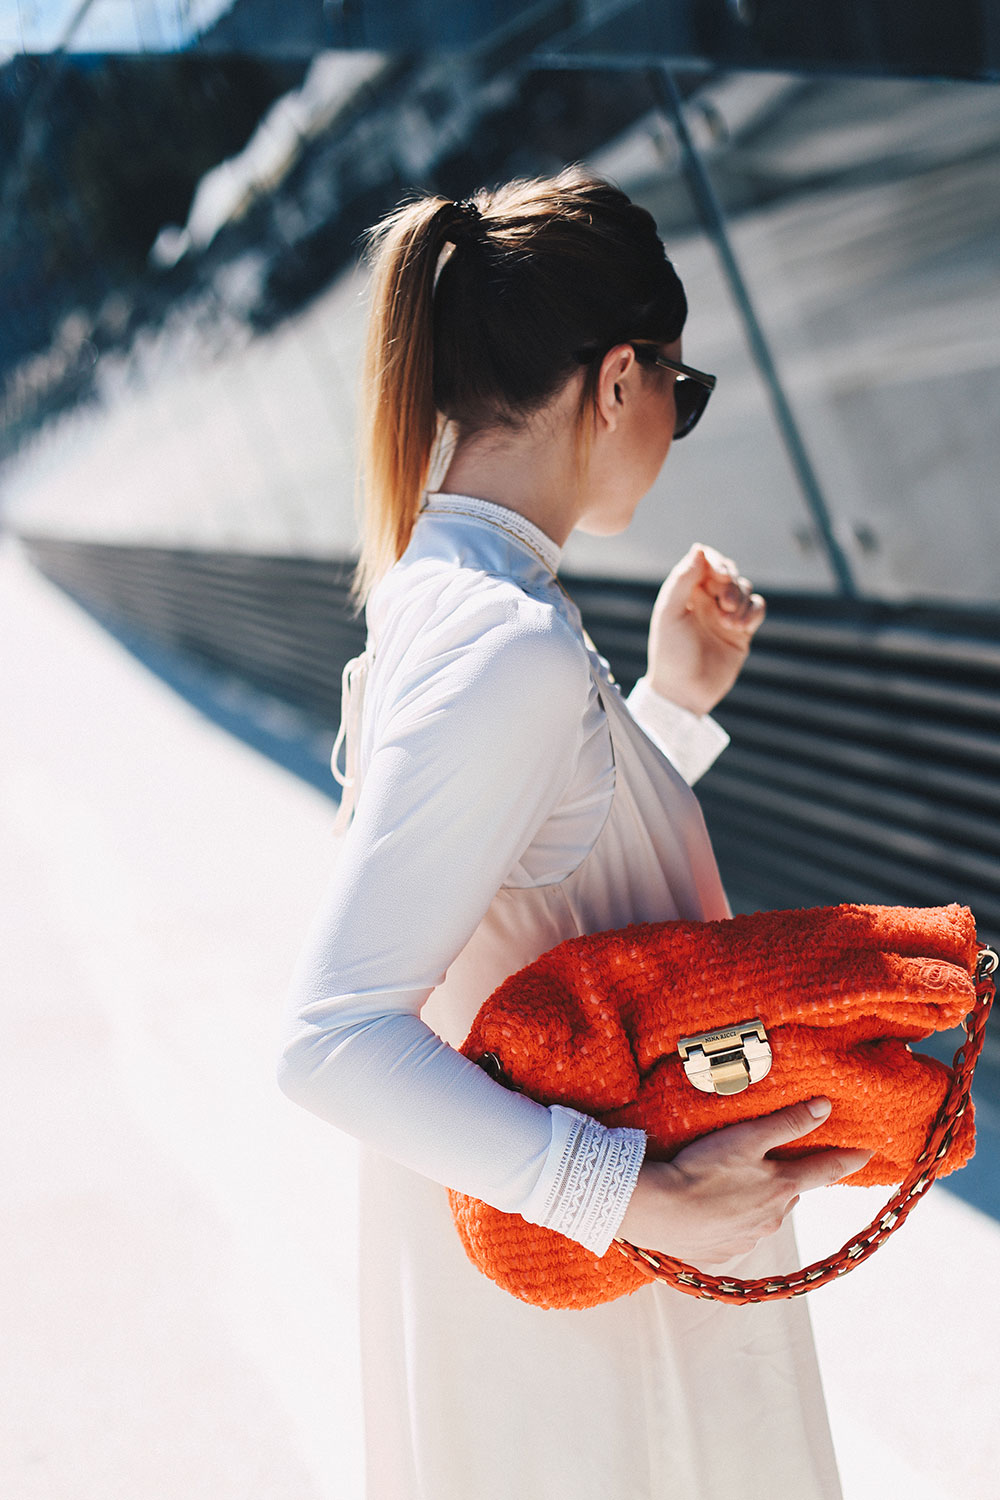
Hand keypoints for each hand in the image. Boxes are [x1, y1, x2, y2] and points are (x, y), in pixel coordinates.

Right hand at [616, 1098, 872, 1268]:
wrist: (660, 1212)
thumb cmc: (702, 1170)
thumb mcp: (746, 1137)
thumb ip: (787, 1123)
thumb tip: (825, 1107)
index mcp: (782, 1188)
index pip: (825, 1171)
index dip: (847, 1160)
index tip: (866, 1154)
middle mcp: (773, 1219)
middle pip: (789, 1193)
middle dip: (786, 1180)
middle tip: (768, 1164)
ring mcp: (749, 1239)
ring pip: (764, 1215)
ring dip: (756, 1202)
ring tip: (728, 1186)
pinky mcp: (723, 1254)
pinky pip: (736, 1235)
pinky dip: (730, 1221)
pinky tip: (709, 1210)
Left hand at [645, 543, 765, 715]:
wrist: (684, 692)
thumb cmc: (670, 653)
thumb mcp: (669, 614)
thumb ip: (682, 580)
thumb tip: (699, 548)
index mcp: (685, 592)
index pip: (706, 561)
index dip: (716, 562)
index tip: (720, 575)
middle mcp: (706, 600)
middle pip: (729, 572)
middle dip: (731, 582)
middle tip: (724, 602)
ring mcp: (725, 615)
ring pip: (745, 589)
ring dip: (741, 599)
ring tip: (728, 622)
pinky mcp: (741, 632)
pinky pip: (756, 608)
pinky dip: (754, 611)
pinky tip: (741, 626)